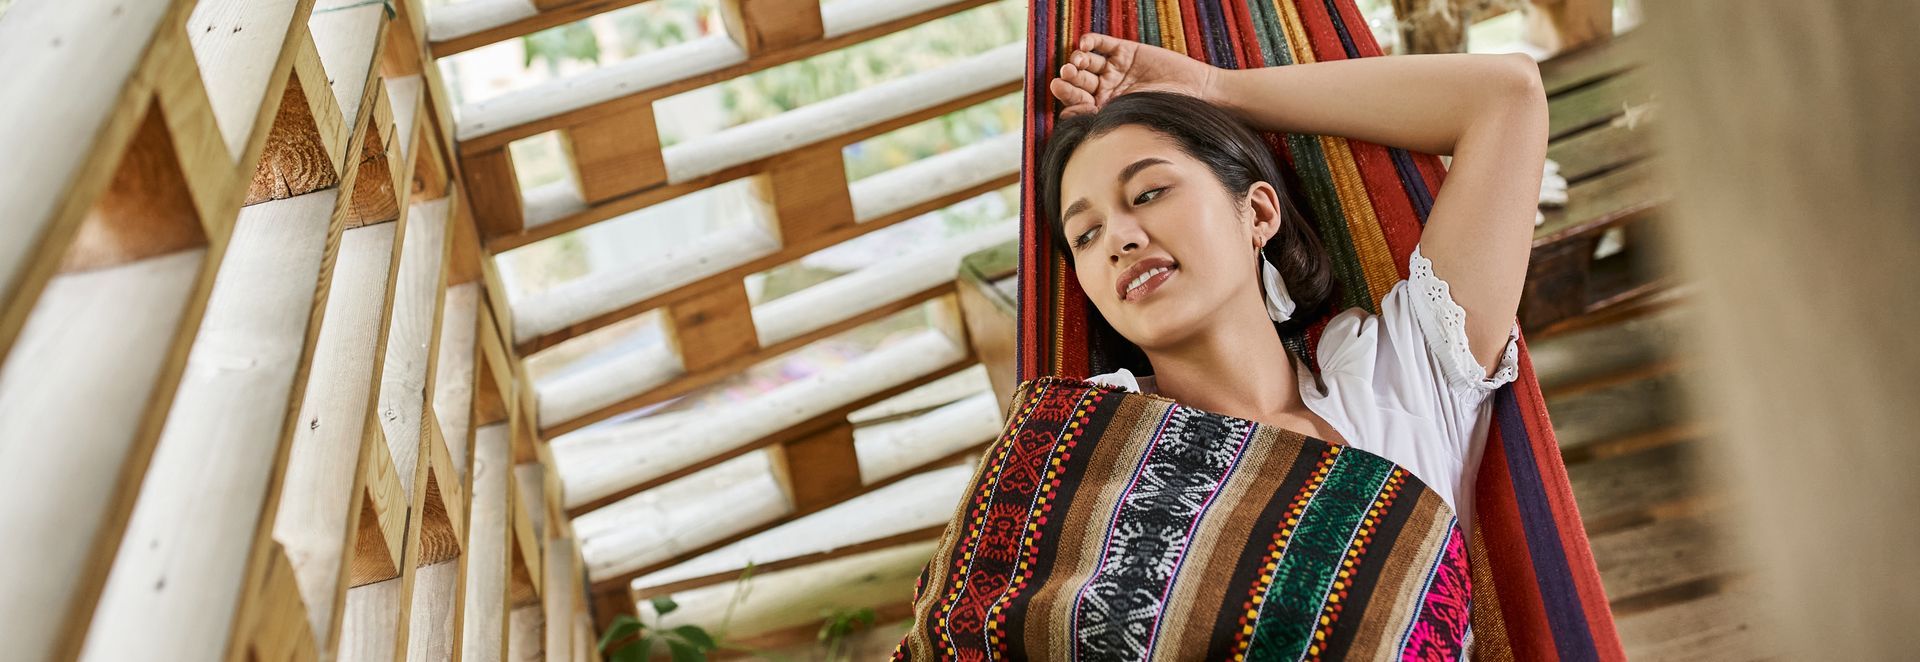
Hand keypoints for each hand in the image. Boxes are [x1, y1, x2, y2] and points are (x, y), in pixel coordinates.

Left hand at [1048, 32, 1221, 117]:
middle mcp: (1105, 89)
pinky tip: (1084, 45)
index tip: (1063, 101)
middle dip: (1070, 80)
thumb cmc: (1165, 112)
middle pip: (1079, 82)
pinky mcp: (1124, 50)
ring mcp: (1114, 69)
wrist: (1194, 92)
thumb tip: (1066, 118)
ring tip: (1076, 62)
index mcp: (1103, 110)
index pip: (1077, 104)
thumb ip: (1100, 116)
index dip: (1068, 100)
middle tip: (1064, 77)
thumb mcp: (1130, 118)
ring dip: (1077, 60)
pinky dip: (1090, 42)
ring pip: (1087, 62)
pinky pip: (1101, 43)